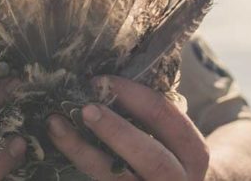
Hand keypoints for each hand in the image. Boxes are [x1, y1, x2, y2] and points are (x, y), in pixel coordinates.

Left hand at [47, 76, 209, 180]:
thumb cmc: (166, 153)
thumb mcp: (171, 136)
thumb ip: (150, 114)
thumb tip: (100, 80)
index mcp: (194, 153)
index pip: (165, 116)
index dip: (132, 94)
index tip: (101, 80)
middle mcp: (179, 180)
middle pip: (150, 157)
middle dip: (116, 130)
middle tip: (85, 108)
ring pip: (116, 178)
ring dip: (82, 151)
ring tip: (55, 125)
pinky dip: (76, 166)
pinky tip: (55, 149)